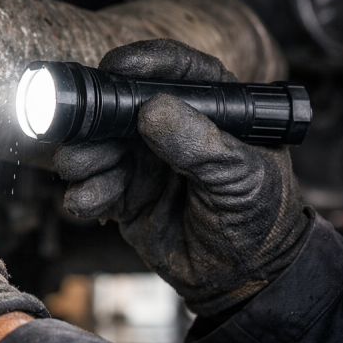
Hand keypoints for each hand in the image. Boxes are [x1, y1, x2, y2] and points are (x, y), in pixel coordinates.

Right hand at [54, 39, 309, 316]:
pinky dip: (84, 193)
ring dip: (83, 156)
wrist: (246, 280)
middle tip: (82, 133)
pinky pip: (93, 186)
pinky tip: (89, 203)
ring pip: (98, 145)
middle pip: (122, 105)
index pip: (176, 69)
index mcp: (210, 108)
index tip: (116, 67)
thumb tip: (152, 109)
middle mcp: (172, 127)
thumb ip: (198, 143)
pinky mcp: (125, 195)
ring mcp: (144, 161)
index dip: (143, 62)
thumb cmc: (261, 218)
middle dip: (96, 119)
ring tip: (81, 169)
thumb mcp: (240, 176)